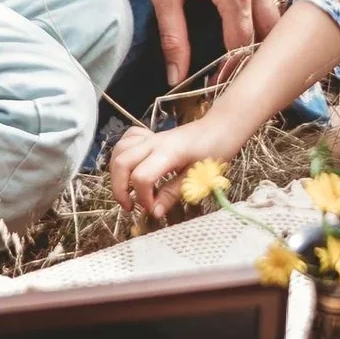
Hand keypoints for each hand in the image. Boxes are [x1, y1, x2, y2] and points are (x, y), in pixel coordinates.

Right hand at [110, 112, 239, 220]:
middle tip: (131, 207)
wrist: (222, 126)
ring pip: (119, 150)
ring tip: (127, 190)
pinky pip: (127, 140)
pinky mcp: (151, 135)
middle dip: (119, 189)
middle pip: (121, 163)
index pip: (141, 177)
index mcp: (169, 152)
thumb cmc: (216, 149)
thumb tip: (155, 212)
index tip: (153, 209)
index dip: (143, 198)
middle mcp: (154, 142)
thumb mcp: (199, 176)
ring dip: (117, 173)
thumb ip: (174, 193)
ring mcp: (151, 137)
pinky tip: (132, 166)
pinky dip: (122, 154)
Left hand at [111, 0, 289, 91]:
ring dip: (269, 34)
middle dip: (256, 57)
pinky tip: (258, 20)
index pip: (242, 46)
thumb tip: (176, 78)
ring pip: (282, 13)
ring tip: (250, 53)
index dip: (231, 72)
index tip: (218, 87)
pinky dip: (275, 9)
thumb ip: (174, 38)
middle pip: (270, 33)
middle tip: (238, 74)